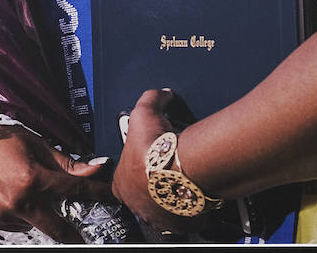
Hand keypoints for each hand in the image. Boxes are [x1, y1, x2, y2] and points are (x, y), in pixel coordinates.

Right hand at [0, 124, 111, 241]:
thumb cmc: (0, 140)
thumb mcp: (36, 144)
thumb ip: (66, 163)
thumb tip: (94, 169)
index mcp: (31, 179)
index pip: (73, 191)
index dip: (96, 193)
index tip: (110, 197)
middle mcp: (18, 201)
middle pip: (56, 229)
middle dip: (73, 236)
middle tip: (83, 239)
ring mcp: (3, 214)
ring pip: (35, 224)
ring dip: (41, 214)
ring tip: (29, 192)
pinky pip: (16, 223)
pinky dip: (22, 214)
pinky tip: (15, 196)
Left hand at [110, 89, 198, 234]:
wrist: (183, 168)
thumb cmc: (157, 147)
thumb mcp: (145, 112)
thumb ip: (151, 99)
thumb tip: (161, 93)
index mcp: (121, 183)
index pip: (122, 180)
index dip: (135, 168)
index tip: (148, 160)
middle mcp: (136, 204)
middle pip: (143, 196)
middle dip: (153, 184)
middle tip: (169, 168)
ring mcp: (158, 216)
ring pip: (163, 208)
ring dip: (171, 195)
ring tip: (183, 180)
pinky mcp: (181, 224)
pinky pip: (185, 219)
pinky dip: (190, 207)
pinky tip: (195, 192)